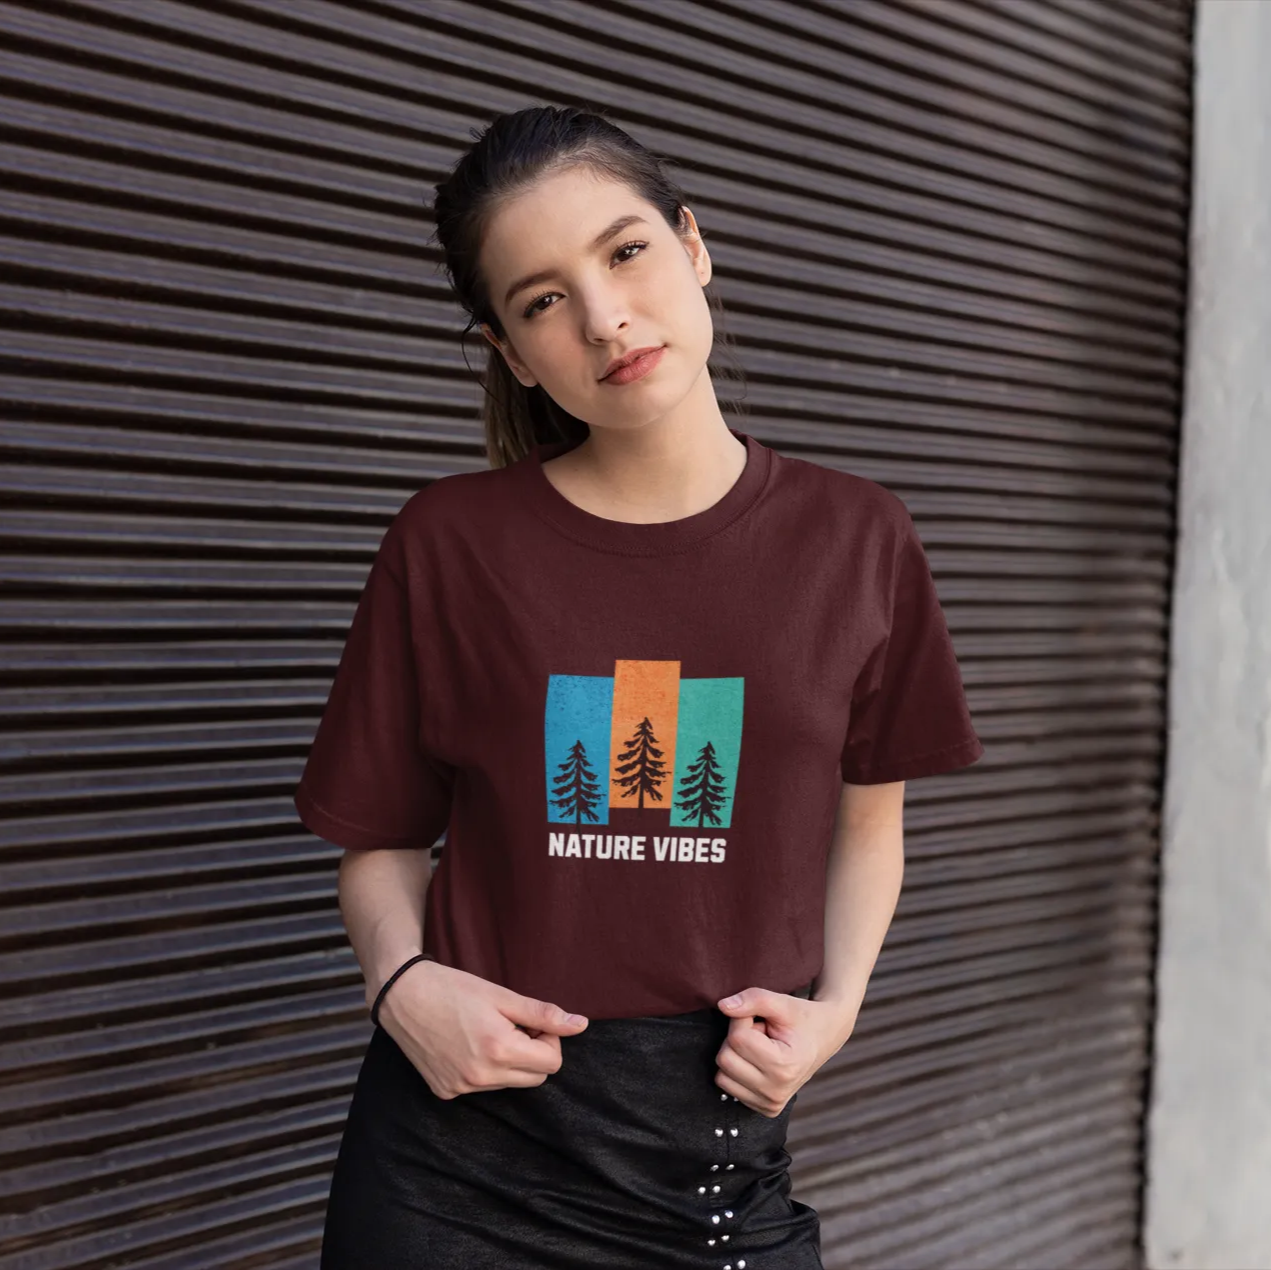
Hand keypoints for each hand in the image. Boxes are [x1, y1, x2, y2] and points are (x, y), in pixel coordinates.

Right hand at [379, 959, 588, 1098]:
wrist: (402, 994)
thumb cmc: (454, 988)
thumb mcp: (502, 995)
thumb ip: (543, 1014)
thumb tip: (581, 1025)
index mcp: (499, 1050)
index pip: (552, 1063)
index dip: (548, 1039)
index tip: (530, 1020)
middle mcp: (481, 1077)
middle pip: (535, 1078)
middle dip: (533, 1052)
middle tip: (512, 1024)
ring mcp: (461, 1088)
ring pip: (509, 1084)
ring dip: (509, 1061)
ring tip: (487, 1031)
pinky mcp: (445, 1092)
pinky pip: (482, 1087)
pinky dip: (484, 1069)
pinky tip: (466, 1044)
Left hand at [714, 987, 855, 1116]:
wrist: (824, 1038)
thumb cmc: (802, 1019)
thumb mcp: (782, 1002)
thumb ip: (754, 999)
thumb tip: (723, 1006)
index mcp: (784, 1067)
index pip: (737, 1038)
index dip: (743, 1020)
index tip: (762, 1020)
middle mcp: (776, 1092)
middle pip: (725, 1059)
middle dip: (738, 1038)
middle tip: (761, 1034)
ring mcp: (771, 1104)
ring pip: (722, 1075)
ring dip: (737, 1056)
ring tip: (761, 1048)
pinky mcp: (765, 1109)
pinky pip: (728, 1087)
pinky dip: (738, 1071)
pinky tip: (760, 1063)